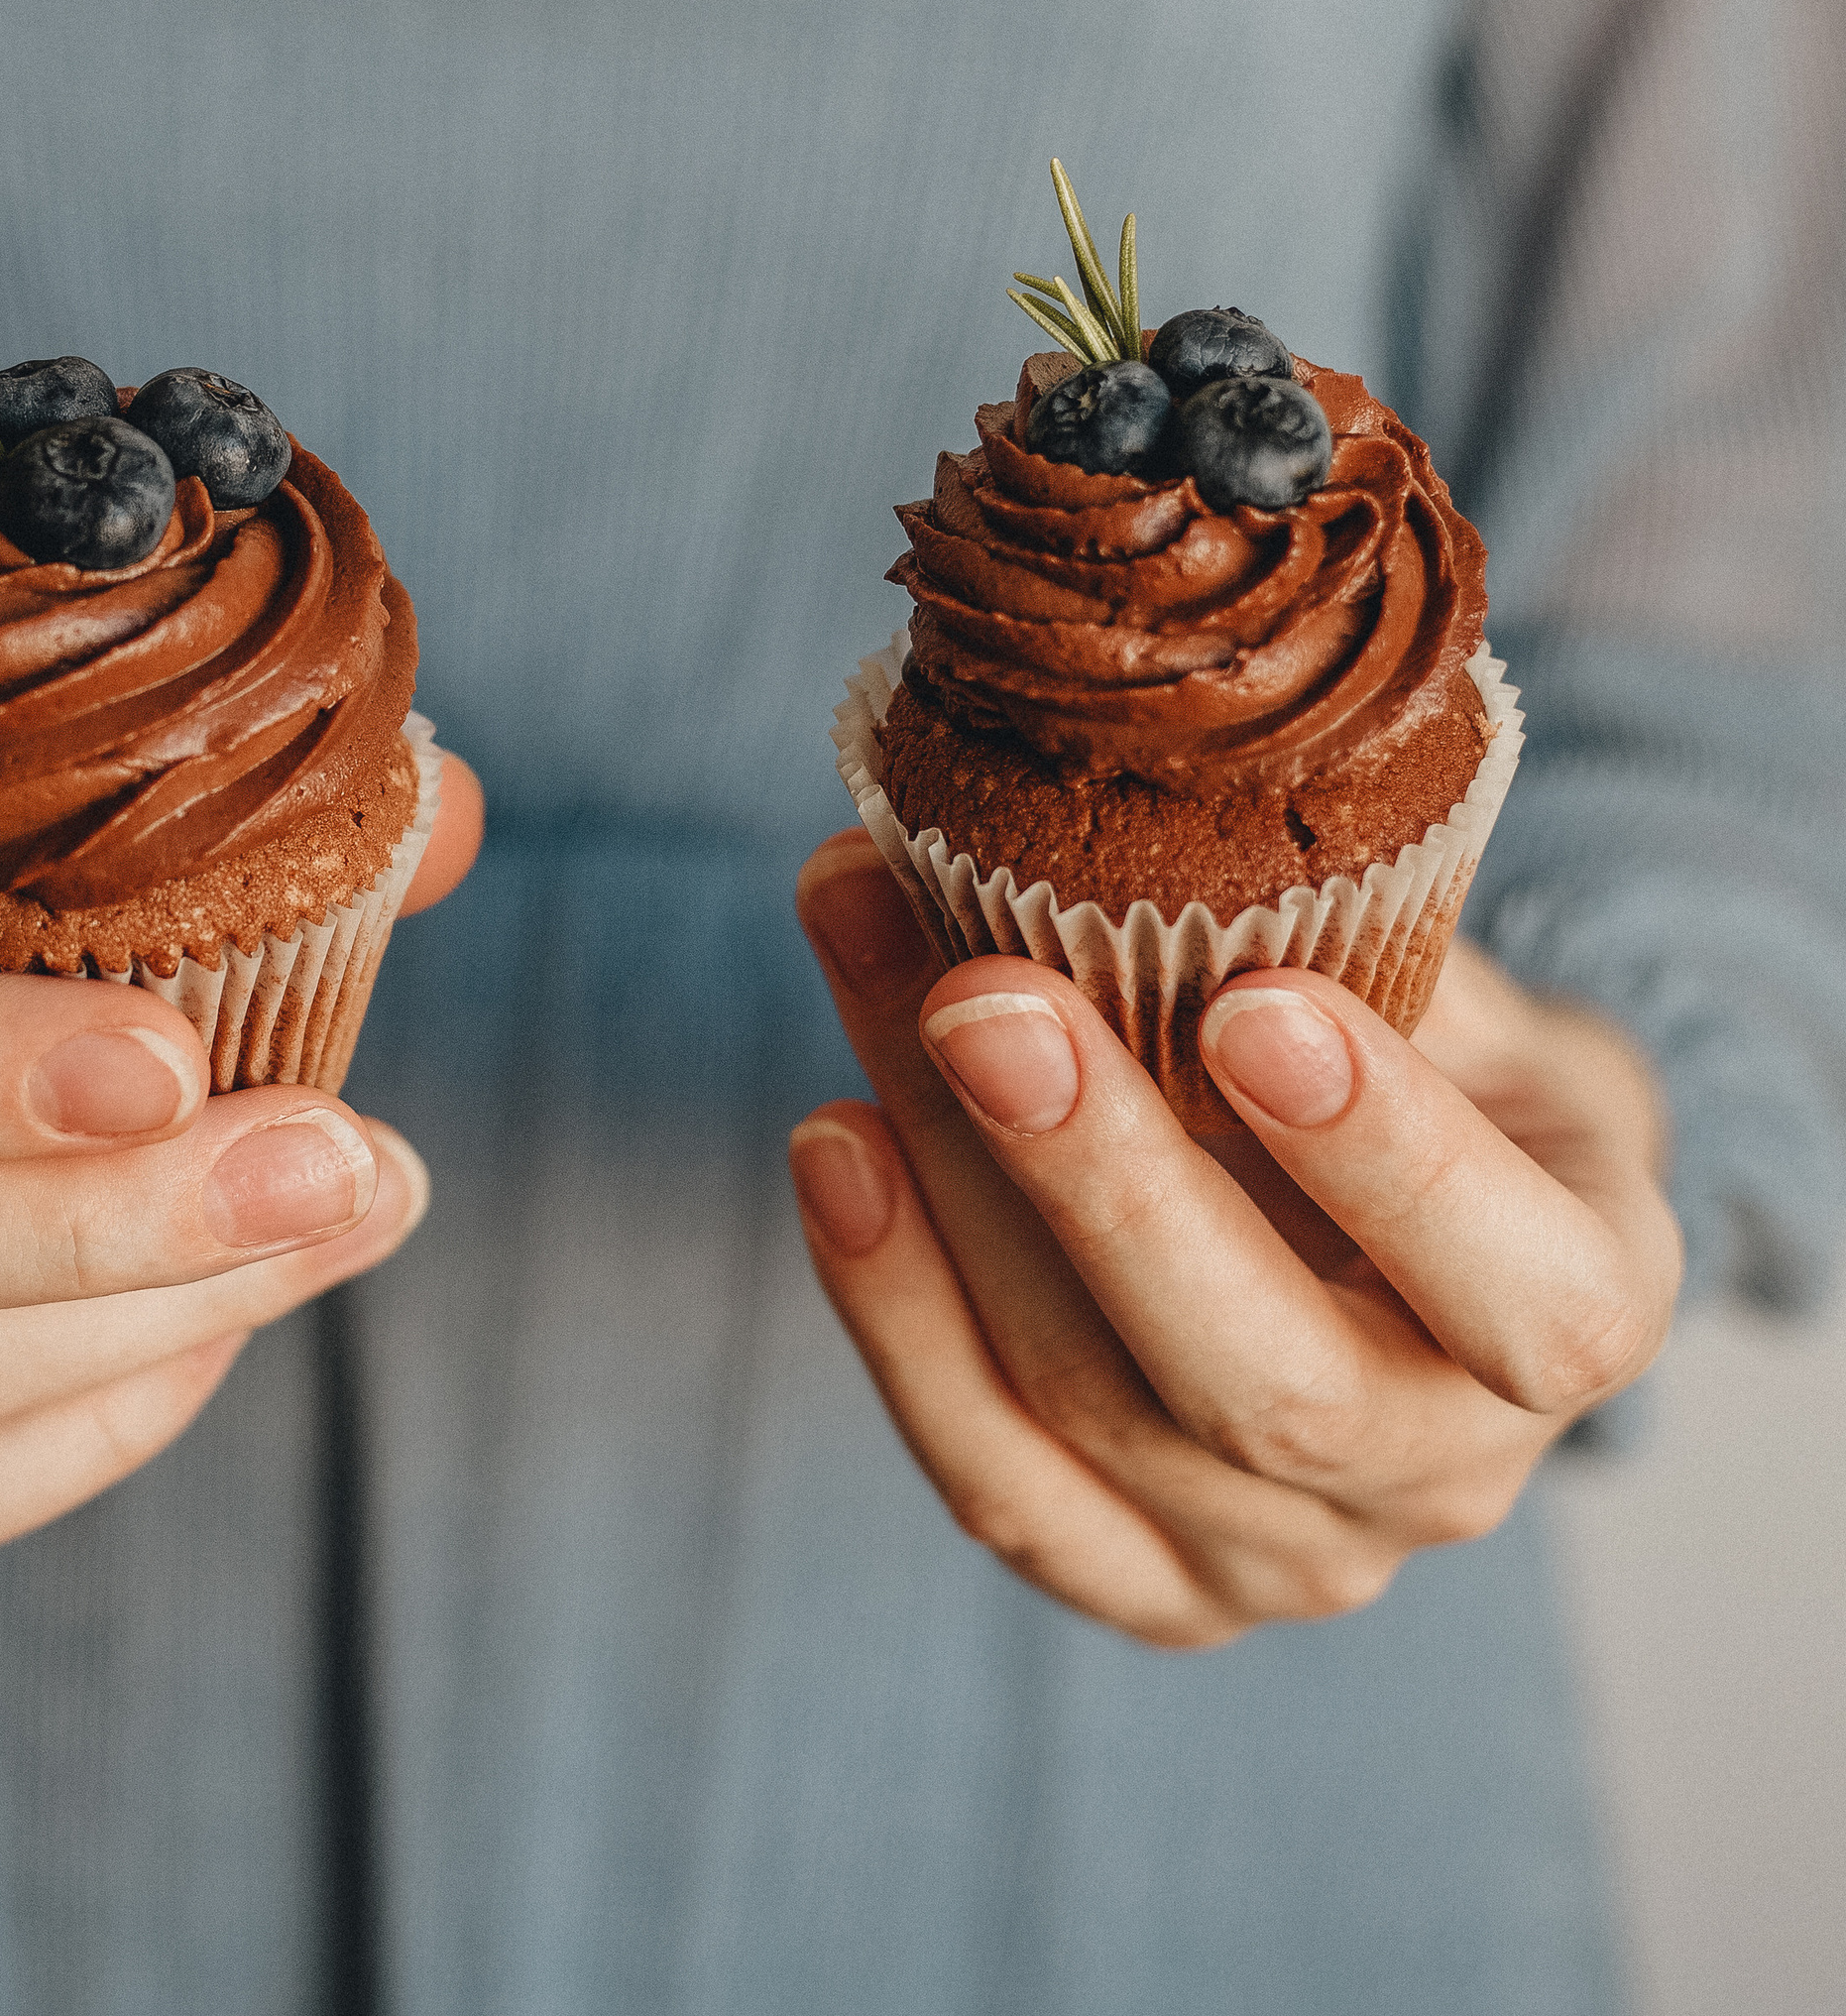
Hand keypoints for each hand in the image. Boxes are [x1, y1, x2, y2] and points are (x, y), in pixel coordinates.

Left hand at [792, 832, 1678, 1647]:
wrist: (1406, 1215)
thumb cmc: (1436, 1069)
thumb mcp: (1463, 992)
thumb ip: (1353, 944)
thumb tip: (1144, 835)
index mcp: (1580, 1314)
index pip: (1526, 1297)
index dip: (1393, 1162)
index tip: (1255, 1006)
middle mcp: (1443, 1473)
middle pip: (1262, 1385)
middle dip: (1101, 1181)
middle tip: (979, 1002)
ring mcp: (1283, 1557)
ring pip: (1089, 1410)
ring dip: (950, 1189)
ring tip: (868, 982)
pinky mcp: (1136, 1577)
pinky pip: (991, 1475)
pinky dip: (894, 1310)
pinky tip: (834, 1142)